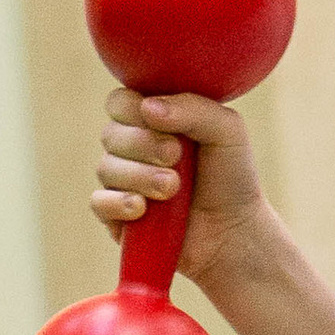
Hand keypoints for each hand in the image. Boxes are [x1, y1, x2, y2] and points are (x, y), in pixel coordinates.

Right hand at [93, 87, 267, 291]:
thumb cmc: (232, 177)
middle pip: (110, 133)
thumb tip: (147, 107)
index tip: (167, 124)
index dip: (134, 109)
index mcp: (152, 121)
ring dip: (140, 176)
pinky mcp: (117, 217)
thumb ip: (193, 108)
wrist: (236, 232)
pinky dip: (118, 203)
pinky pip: (98, 203)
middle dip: (144, 144)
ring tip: (172, 189)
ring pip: (106, 168)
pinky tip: (142, 209)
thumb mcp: (226, 131)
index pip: (119, 102)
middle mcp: (132, 149)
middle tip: (176, 157)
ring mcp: (123, 183)